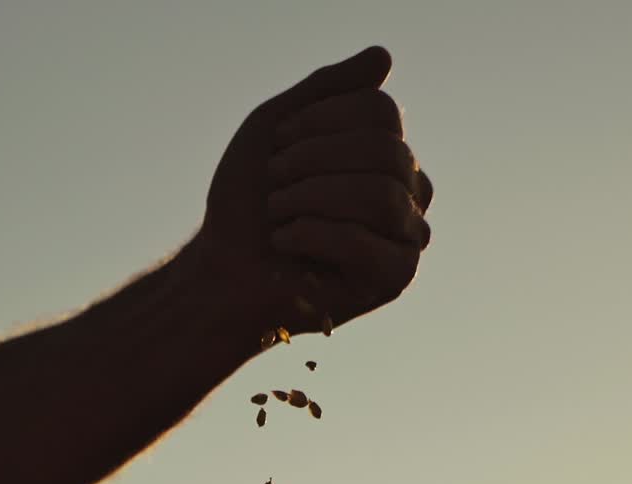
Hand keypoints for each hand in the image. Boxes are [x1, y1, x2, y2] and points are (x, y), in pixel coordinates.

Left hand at [195, 45, 433, 339]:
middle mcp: (410, 192)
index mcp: (387, 154)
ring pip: (380, 194)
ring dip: (310, 198)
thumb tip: (384, 57)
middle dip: (313, 160)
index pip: (381, 111)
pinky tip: (284, 243)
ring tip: (276, 214)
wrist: (222, 269)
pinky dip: (312, 235)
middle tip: (273, 181)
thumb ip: (328, 89)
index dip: (321, 119)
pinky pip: (364, 242)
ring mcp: (408, 237)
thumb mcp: (279, 126)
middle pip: (385, 150)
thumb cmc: (249, 203)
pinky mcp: (395, 278)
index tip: (277, 142)